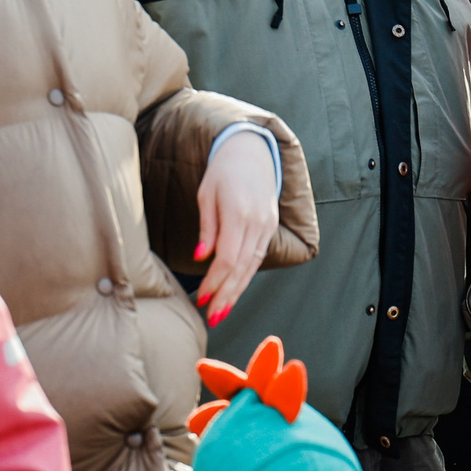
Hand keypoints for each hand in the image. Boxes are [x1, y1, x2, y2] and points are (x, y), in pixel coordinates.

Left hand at [193, 129, 280, 326]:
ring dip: (237, 291)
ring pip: (252, 266)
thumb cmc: (222, 172)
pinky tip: (234, 289)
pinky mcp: (270, 227)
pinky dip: (245, 276)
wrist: (252, 152)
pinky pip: (257, 256)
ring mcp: (267, 225)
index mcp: (239, 213)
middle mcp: (257, 222)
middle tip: (213, 318)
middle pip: (241, 268)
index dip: (214, 282)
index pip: (227, 258)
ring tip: (222, 312)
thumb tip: (200, 258)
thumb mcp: (206, 195)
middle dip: (226, 295)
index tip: (202, 299)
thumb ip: (207, 228)